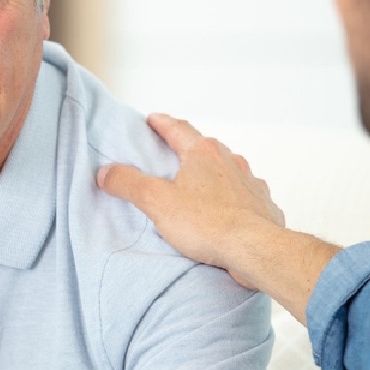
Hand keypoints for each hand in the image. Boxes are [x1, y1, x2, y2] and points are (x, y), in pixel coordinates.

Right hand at [97, 113, 285, 290]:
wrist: (254, 249)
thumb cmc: (208, 224)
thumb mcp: (157, 201)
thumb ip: (129, 184)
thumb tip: (107, 172)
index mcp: (204, 154)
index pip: (179, 129)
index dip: (163, 123)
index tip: (153, 120)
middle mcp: (230, 162)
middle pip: (206, 148)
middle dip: (189, 149)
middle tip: (174, 152)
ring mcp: (250, 183)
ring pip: (228, 171)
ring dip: (214, 174)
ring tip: (200, 186)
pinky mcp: (263, 206)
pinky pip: (246, 197)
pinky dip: (234, 199)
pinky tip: (228, 211)